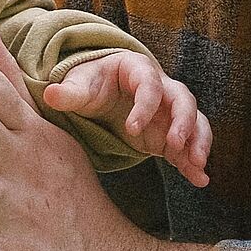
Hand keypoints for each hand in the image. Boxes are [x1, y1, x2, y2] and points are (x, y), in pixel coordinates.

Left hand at [43, 53, 210, 187]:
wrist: (102, 93)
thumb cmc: (91, 84)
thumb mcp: (79, 86)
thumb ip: (68, 93)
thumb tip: (50, 94)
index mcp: (138, 70)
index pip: (149, 84)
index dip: (144, 106)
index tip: (131, 129)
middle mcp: (162, 88)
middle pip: (183, 100)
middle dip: (183, 122)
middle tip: (174, 145)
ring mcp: (170, 112)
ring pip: (195, 122)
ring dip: (198, 142)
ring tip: (197, 165)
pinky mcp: (170, 133)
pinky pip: (189, 145)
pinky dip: (194, 162)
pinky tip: (199, 180)